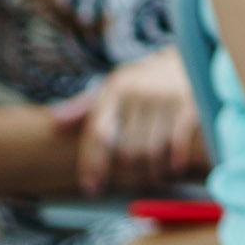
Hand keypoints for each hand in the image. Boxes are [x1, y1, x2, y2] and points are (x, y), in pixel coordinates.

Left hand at [60, 48, 205, 195]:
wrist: (188, 57)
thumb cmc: (143, 80)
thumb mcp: (113, 87)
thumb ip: (84, 106)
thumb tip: (55, 121)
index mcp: (115, 90)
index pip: (99, 134)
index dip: (93, 164)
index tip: (91, 187)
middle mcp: (139, 93)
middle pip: (127, 149)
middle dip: (128, 172)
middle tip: (131, 183)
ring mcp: (166, 99)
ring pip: (152, 150)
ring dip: (152, 171)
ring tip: (152, 178)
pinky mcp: (190, 105)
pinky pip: (178, 142)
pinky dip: (174, 160)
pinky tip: (172, 167)